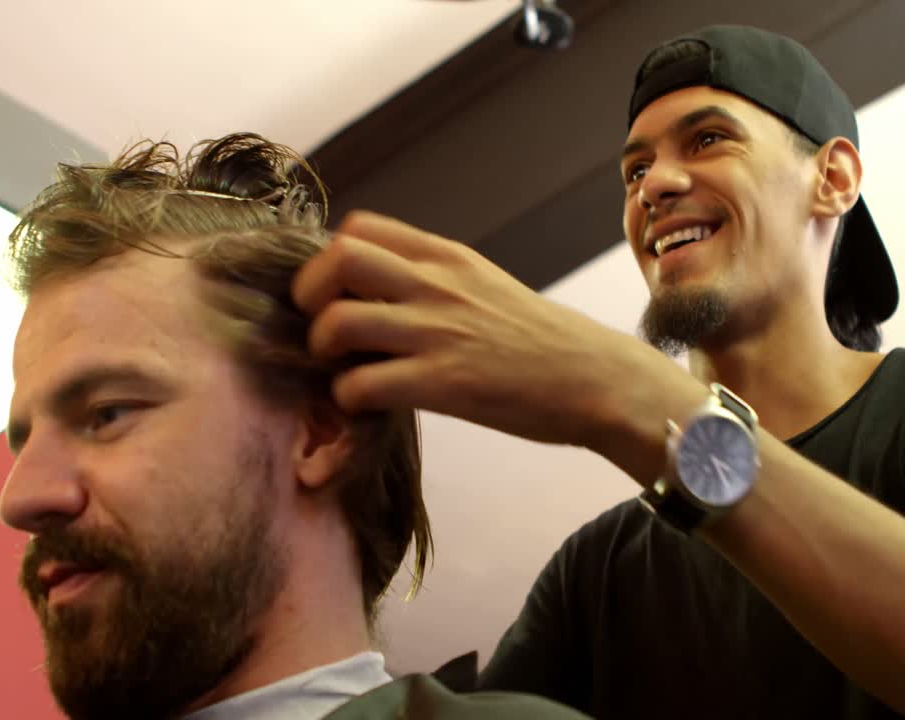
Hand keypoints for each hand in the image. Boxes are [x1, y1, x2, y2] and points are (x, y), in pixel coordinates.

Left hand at [291, 210, 700, 455]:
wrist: (594, 378)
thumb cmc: (539, 339)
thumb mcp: (484, 284)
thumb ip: (432, 277)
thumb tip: (375, 287)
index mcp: (447, 257)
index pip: (359, 228)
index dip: (328, 258)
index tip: (335, 292)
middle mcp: (437, 285)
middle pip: (337, 260)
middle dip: (309, 295)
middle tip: (319, 326)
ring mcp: (438, 333)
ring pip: (338, 323)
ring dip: (324, 350)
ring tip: (342, 369)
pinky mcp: (443, 384)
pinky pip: (361, 385)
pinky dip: (348, 398)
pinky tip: (368, 405)